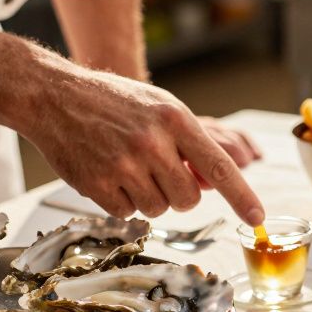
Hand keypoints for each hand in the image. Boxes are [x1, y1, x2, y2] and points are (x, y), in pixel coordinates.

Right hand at [23, 69, 264, 223]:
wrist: (53, 96)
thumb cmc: (114, 102)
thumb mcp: (161, 107)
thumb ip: (189, 143)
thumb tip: (212, 185)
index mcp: (175, 119)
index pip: (219, 166)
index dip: (241, 196)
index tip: (257, 216)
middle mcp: (152, 143)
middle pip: (188, 199)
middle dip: (179, 193)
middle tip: (158, 171)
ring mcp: (123, 165)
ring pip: (159, 209)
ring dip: (149, 197)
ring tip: (130, 168)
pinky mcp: (96, 184)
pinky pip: (127, 213)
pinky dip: (122, 201)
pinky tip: (109, 174)